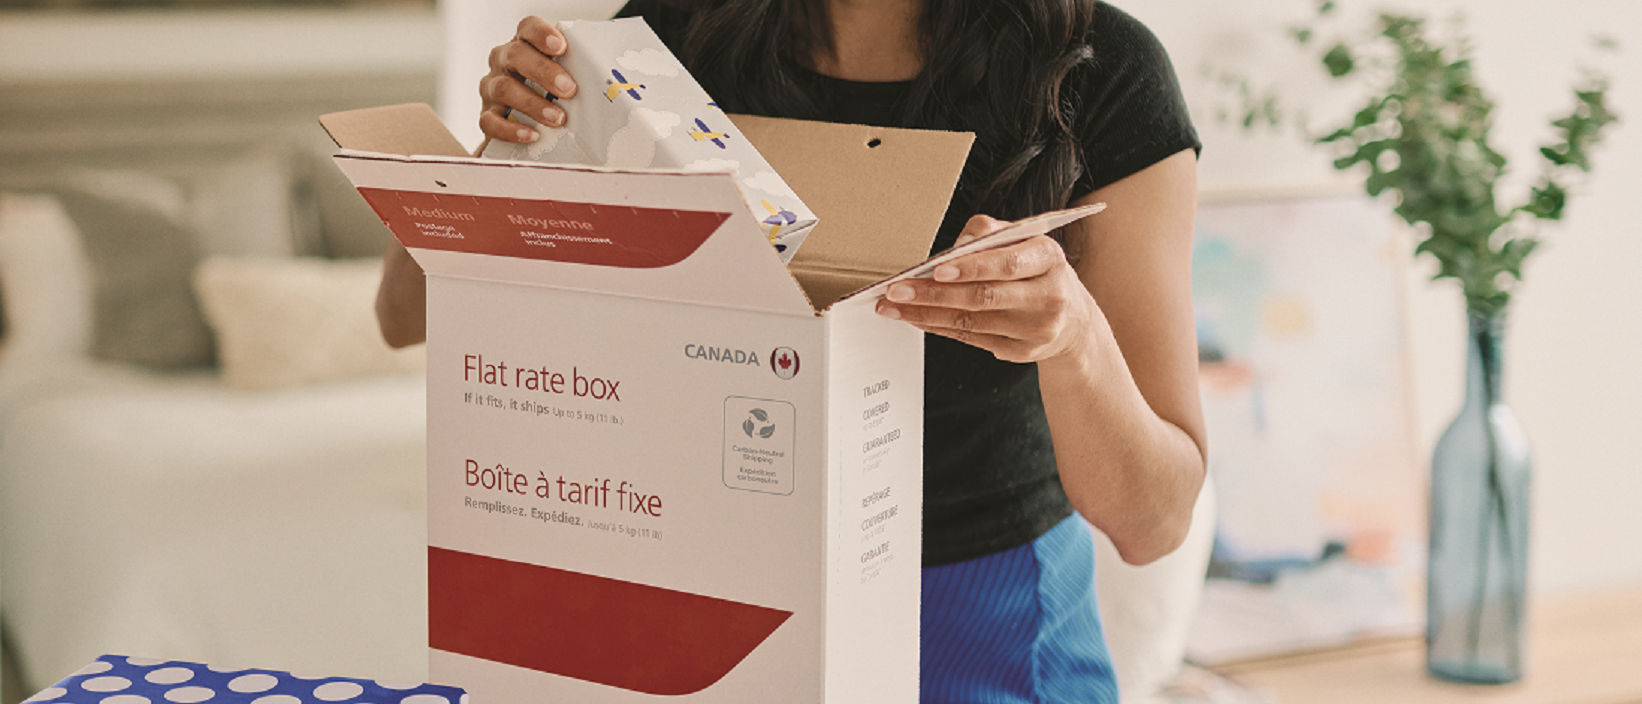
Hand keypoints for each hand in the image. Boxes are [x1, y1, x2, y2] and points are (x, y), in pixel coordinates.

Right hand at [479, 16, 579, 143]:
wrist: (519, 119)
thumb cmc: (548, 92)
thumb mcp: (562, 74)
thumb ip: (577, 70)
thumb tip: (611, 78)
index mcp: (523, 44)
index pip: (528, 28)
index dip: (543, 35)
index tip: (561, 47)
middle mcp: (503, 62)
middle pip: (516, 55)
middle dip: (543, 72)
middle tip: (569, 90)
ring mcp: (491, 88)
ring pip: (503, 88)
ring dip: (532, 104)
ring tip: (557, 118)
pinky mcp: (486, 115)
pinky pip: (490, 121)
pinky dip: (511, 130)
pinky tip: (532, 135)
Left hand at [874, 215, 1098, 363]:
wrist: (1072, 319)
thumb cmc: (1037, 271)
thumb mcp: (1023, 240)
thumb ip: (988, 234)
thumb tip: (953, 249)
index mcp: (1049, 258)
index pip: (1006, 263)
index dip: (970, 267)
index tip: (936, 268)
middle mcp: (1048, 295)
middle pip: (983, 296)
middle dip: (933, 294)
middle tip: (896, 291)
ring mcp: (1036, 329)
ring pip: (971, 322)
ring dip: (926, 314)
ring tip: (893, 307)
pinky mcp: (1022, 352)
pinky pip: (971, 338)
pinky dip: (939, 328)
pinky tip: (917, 319)